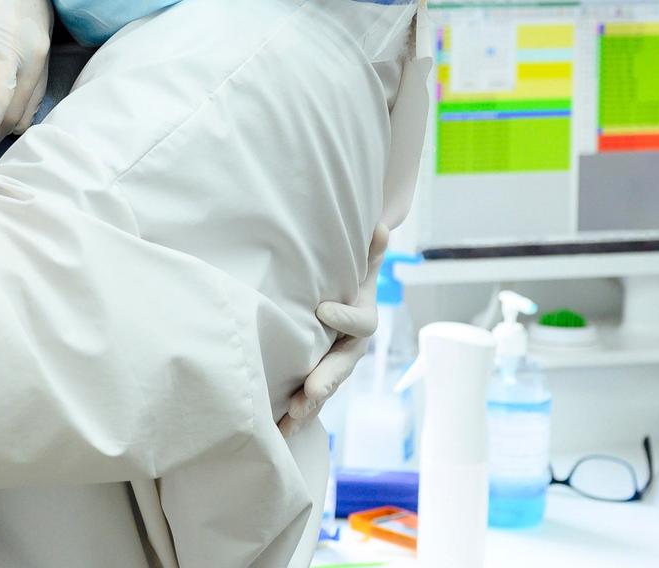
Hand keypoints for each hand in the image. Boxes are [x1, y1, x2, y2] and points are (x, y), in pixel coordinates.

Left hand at [281, 222, 388, 436]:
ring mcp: (332, 366)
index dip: (344, 316)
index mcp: (361, 319)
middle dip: (326, 379)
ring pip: (323, 390)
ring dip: (307, 406)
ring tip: (289, 419)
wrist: (340, 299)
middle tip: (310, 392)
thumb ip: (368, 249)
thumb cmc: (345, 279)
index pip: (360, 322)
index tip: (323, 310)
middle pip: (342, 367)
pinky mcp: (313, 379)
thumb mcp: (357, 263)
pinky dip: (294, 416)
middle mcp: (349, 348)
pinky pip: (307, 400)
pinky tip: (277, 432)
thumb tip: (381, 225)